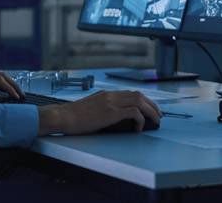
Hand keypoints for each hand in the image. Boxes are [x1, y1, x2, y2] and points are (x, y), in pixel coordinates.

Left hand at [0, 71, 22, 105]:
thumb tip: (2, 99)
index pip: (0, 80)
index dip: (11, 89)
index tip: (18, 99)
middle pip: (1, 76)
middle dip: (13, 85)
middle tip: (23, 95)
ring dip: (8, 86)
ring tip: (17, 95)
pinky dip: (1, 88)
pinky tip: (6, 95)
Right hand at [37, 90, 160, 134]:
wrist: (63, 116)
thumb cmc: (74, 117)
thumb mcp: (91, 109)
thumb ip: (105, 109)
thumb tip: (118, 119)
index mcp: (107, 94)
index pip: (132, 93)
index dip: (145, 101)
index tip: (151, 109)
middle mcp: (111, 95)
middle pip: (139, 95)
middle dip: (152, 105)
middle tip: (159, 115)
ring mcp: (111, 102)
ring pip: (139, 101)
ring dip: (150, 111)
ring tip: (155, 121)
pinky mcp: (111, 112)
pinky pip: (133, 112)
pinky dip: (140, 119)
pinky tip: (139, 128)